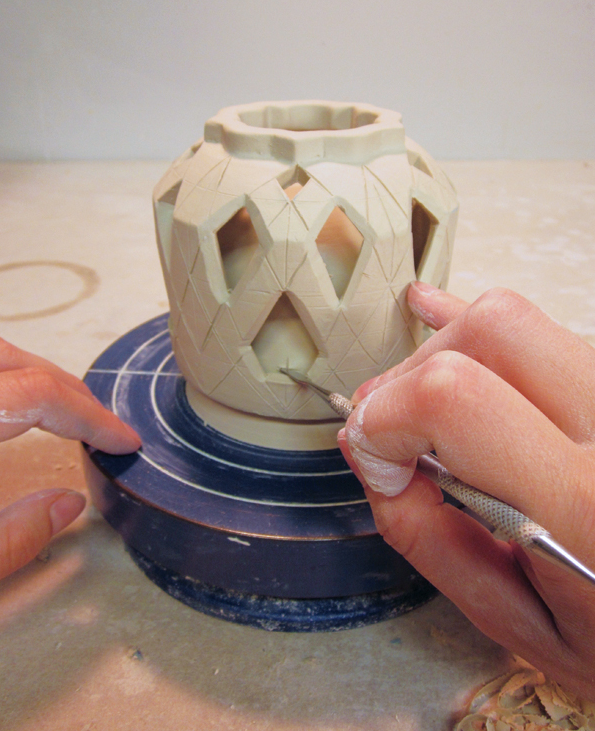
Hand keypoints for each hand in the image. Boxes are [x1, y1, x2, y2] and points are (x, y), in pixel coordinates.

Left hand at [0, 337, 140, 583]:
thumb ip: (11, 540)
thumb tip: (65, 507)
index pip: (35, 395)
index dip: (90, 416)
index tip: (121, 440)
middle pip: (10, 359)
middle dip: (66, 387)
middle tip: (100, 423)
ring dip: (31, 370)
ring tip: (62, 407)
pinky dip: (2, 371)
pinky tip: (10, 402)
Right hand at [338, 283, 594, 697]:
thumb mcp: (517, 623)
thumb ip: (427, 534)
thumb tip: (367, 449)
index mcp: (587, 508)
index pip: (457, 398)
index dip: (389, 415)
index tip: (378, 457)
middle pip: (494, 330)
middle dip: (416, 369)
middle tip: (392, 420)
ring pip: (522, 319)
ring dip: (452, 351)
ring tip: (424, 399)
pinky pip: (550, 332)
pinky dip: (486, 335)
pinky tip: (442, 318)